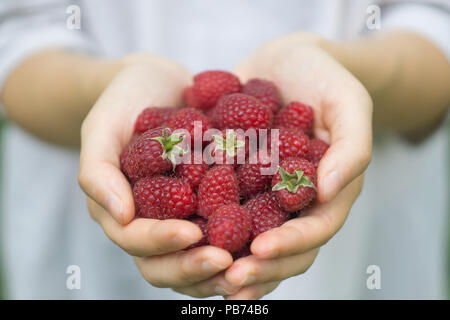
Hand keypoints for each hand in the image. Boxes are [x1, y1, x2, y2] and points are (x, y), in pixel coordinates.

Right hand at [78, 54, 237, 296]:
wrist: (158, 82)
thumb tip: (121, 216)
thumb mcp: (102, 126)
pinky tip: (275, 232)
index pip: (137, 241)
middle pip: (168, 265)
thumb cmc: (124, 101)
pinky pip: (228, 224)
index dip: (161, 243)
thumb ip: (98, 170)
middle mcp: (155, 221)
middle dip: (195, 267)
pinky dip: (248, 235)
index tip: (192, 233)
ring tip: (254, 260)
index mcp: (124, 211)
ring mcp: (185, 215)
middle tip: (227, 261)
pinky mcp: (213, 201)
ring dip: (224, 265)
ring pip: (200, 255)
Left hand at [219, 33, 370, 298]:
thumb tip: (329, 191)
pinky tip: (179, 234)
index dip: (290, 245)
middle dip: (257, 266)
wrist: (287, 59)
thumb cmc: (324, 77)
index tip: (260, 250)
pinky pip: (220, 207)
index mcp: (326, 192)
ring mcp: (263, 193)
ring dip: (228, 258)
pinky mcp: (235, 180)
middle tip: (227, 278)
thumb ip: (351, 147)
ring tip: (200, 267)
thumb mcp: (349, 102)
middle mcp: (293, 201)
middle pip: (281, 247)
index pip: (314, 230)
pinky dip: (204, 224)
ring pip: (248, 237)